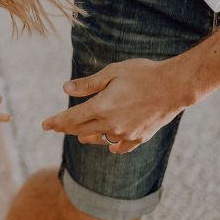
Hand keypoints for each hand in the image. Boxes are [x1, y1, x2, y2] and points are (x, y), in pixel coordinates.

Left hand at [41, 58, 199, 153]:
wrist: (175, 86)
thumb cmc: (143, 74)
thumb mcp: (112, 72)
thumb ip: (88, 84)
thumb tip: (65, 89)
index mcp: (101, 108)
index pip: (71, 119)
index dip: (56, 122)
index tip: (44, 125)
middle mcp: (111, 125)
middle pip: (81, 131)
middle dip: (66, 128)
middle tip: (56, 127)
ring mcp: (126, 134)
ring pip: (100, 140)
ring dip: (87, 136)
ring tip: (79, 135)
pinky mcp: (140, 137)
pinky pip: (121, 147)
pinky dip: (112, 146)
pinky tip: (110, 145)